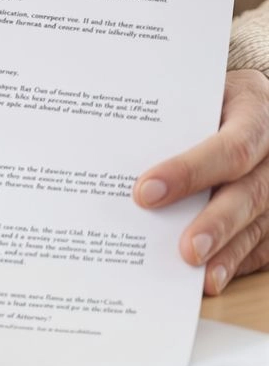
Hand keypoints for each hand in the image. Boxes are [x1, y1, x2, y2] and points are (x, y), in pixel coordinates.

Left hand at [134, 69, 268, 294]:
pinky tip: (215, 275)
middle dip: (216, 223)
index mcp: (256, 110)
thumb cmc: (210, 96)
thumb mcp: (196, 91)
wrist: (248, 100)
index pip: (230, 146)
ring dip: (229, 251)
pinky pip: (267, 240)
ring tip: (201, 275)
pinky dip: (241, 259)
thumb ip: (170, 117)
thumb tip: (113, 147)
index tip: (146, 192)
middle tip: (186, 249)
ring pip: (261, 221)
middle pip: (250, 192)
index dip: (190, 171)